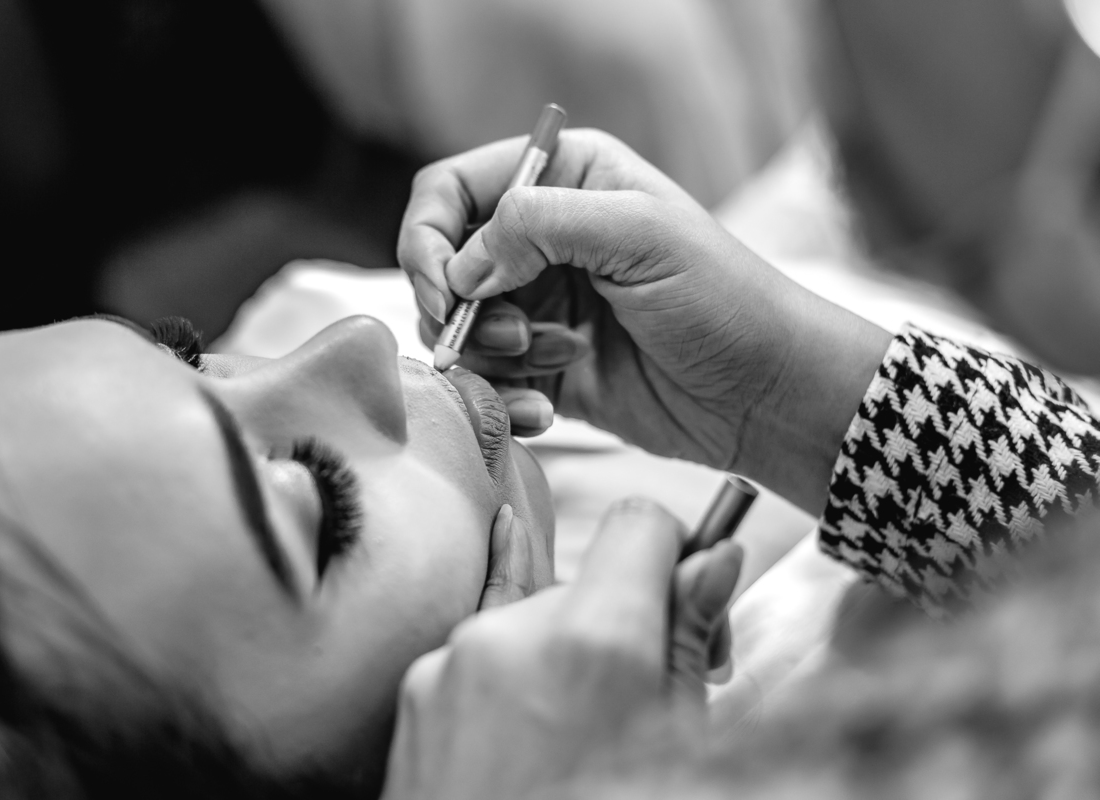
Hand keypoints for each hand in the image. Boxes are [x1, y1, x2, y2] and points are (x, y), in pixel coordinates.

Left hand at [382, 498, 741, 799]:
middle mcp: (512, 634)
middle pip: (591, 581)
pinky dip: (513, 685)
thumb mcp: (676, 751)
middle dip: (625, 624)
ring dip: (565, 657)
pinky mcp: (416, 689)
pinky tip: (524, 750)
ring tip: (575, 742)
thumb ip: (689, 641)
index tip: (690, 603)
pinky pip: (483, 656)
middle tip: (645, 702)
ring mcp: (453, 660)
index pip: (643, 525)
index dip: (677, 553)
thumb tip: (714, 561)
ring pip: (536, 619)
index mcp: (594, 644)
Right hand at [399, 129, 890, 513]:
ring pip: (456, 329)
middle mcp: (542, 237)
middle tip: (511, 338)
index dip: (429, 238)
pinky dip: (503, 399)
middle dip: (458, 309)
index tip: (445, 292)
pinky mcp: (544, 368)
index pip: (450, 190)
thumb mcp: (640, 235)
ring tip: (552, 364)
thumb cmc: (723, 301)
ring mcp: (540, 305)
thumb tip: (462, 268)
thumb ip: (539, 224)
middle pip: (441, 264)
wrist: (765, 394)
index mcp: (563, 179)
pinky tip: (545, 409)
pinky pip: (486, 381)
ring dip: (487, 356)